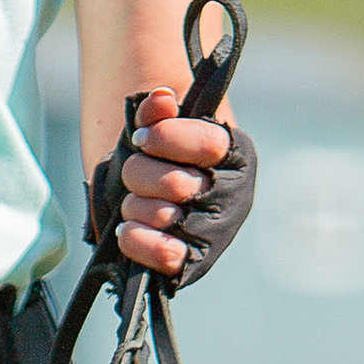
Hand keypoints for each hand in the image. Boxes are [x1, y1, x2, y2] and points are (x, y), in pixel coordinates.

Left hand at [90, 87, 255, 282]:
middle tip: (133, 173)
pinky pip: (165, 254)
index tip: (141, 138)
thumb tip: (162, 99)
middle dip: (139, 174)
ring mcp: (217, 233)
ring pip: (164, 217)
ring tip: (133, 202)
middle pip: (177, 184)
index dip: (165, 138)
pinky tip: (128, 228)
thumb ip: (156, 110)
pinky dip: (136, 239)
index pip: (208, 143)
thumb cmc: (157, 158)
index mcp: (236, 154)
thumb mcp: (156, 127)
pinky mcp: (194, 265)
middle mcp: (235, 195)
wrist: (147, 200)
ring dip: (134, 206)